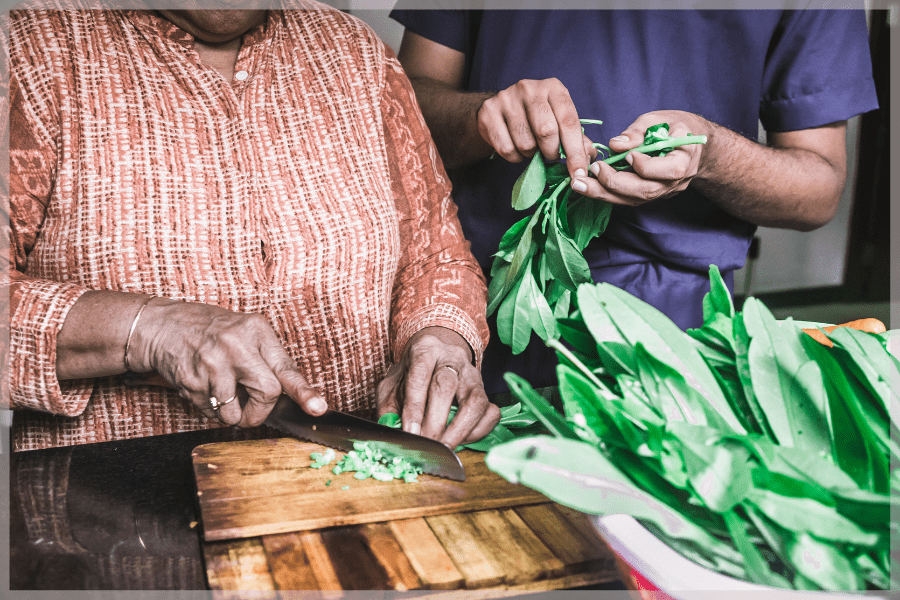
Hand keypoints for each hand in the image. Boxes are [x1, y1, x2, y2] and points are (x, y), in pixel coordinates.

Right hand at [126, 297, 327, 426]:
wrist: (162, 325)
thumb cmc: (209, 330)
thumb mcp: (245, 332)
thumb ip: (266, 359)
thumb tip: (290, 397)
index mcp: (256, 330)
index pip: (285, 367)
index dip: (304, 392)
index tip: (318, 408)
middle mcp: (237, 344)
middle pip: (267, 392)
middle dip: (260, 411)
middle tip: (252, 411)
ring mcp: (212, 361)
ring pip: (234, 411)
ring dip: (229, 414)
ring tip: (219, 392)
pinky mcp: (192, 378)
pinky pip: (210, 412)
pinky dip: (209, 409)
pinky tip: (202, 387)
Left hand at [376, 326, 499, 448]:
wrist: (437, 357)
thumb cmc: (412, 374)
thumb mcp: (392, 385)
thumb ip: (388, 407)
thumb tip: (392, 431)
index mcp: (424, 350)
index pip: (419, 375)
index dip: (415, 406)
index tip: (411, 431)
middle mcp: (451, 358)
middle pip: (446, 386)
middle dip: (435, 421)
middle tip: (425, 443)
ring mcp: (472, 375)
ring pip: (475, 401)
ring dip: (460, 430)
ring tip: (445, 447)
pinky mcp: (486, 391)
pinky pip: (490, 412)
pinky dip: (478, 431)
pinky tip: (461, 440)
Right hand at [477, 78, 596, 181]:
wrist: (501, 109)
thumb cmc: (536, 117)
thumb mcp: (559, 121)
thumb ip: (577, 140)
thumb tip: (588, 161)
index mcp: (554, 88)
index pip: (569, 122)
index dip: (575, 152)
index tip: (579, 174)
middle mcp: (530, 88)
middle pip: (546, 132)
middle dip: (551, 152)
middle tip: (549, 155)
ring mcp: (507, 98)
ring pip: (525, 143)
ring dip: (531, 154)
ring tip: (531, 147)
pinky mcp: (489, 112)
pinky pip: (506, 148)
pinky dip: (515, 157)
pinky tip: (516, 147)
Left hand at [584, 110, 710, 205]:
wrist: (692, 144)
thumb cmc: (676, 126)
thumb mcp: (659, 119)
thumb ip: (637, 132)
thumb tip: (615, 144)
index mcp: (685, 159)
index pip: (668, 171)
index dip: (645, 166)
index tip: (628, 154)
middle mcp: (675, 182)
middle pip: (646, 191)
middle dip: (615, 183)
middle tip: (592, 171)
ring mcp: (663, 191)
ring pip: (635, 200)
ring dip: (605, 193)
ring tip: (580, 185)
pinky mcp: (651, 195)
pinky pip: (630, 199)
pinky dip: (608, 194)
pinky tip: (589, 187)